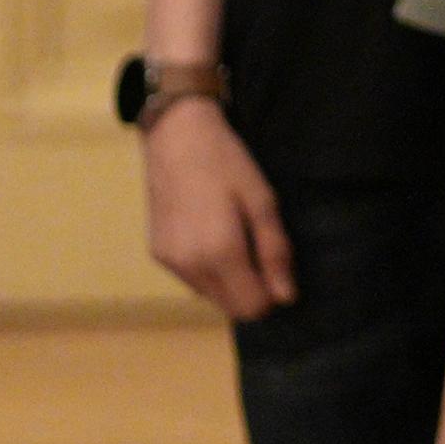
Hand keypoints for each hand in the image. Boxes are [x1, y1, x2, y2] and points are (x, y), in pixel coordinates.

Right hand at [142, 99, 297, 320]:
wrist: (176, 135)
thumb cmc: (227, 162)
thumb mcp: (262, 200)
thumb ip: (275, 252)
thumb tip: (286, 298)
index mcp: (219, 253)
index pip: (251, 307)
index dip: (272, 295)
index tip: (278, 267)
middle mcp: (189, 266)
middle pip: (230, 307)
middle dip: (251, 291)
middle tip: (261, 252)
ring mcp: (169, 262)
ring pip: (210, 296)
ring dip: (229, 282)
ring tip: (237, 239)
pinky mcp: (158, 254)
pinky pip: (192, 280)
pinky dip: (208, 271)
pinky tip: (213, 236)